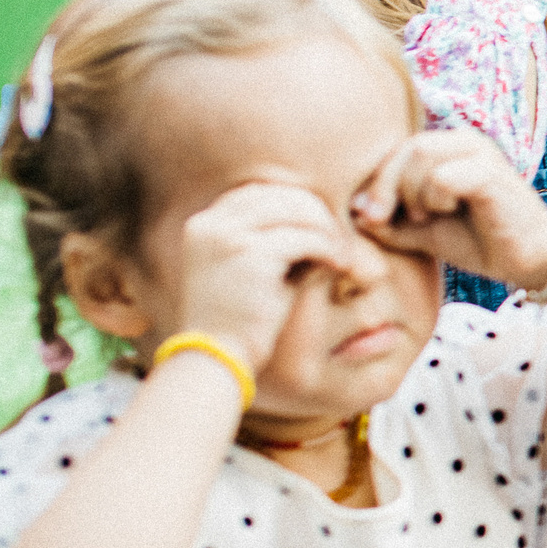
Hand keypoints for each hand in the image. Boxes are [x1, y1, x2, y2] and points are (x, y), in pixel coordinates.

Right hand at [170, 184, 353, 378]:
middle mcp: (211, 223)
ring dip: (329, 231)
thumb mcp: (249, 271)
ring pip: (299, 211)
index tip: (321, 230)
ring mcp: (228, 235)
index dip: (297, 205)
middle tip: (340, 243)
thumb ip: (270, 240)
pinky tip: (340, 267)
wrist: (218, 356)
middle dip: (319, 216)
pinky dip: (330, 250)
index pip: (261, 191)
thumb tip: (318, 218)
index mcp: (204, 224)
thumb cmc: (240, 321)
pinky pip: (307, 238)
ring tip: (343, 256)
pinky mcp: (251, 254)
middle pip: (282, 195)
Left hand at [353, 131, 546, 291]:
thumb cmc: (479, 242)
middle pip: (407, 148)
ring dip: (413, 192)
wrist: (529, 260)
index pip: (398, 150)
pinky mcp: (491, 172)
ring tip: (428, 216)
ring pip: (421, 156)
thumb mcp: (423, 232)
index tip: (369, 216)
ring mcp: (481, 153)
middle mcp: (465, 142)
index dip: (377, 182)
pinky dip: (436, 196)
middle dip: (386, 187)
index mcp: (449, 149)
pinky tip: (449, 211)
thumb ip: (390, 221)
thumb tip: (354, 212)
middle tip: (383, 219)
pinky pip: (444, 175)